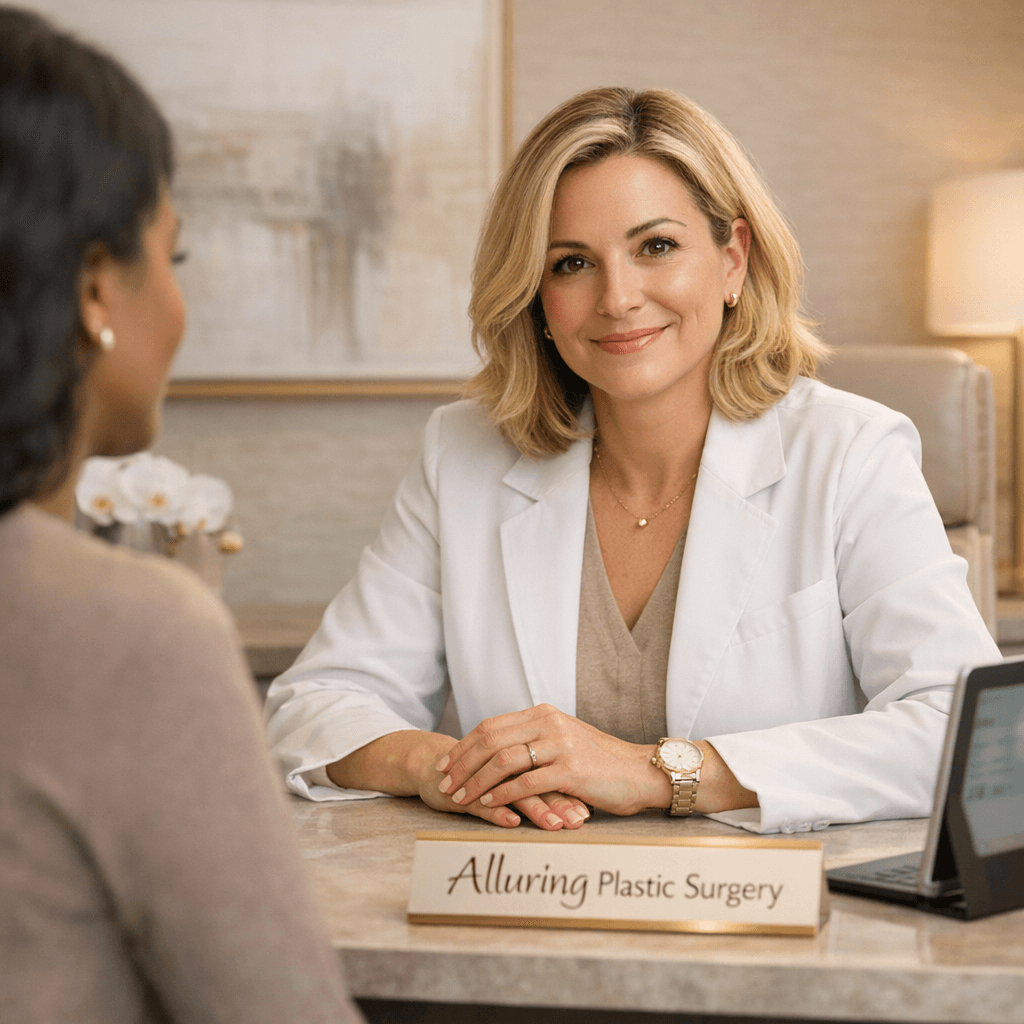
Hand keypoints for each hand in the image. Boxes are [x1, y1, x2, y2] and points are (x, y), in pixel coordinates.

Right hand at [326, 730, 588, 829]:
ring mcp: (483, 775)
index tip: (594, 808)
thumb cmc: (479, 774)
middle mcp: (505, 762)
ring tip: (556, 825)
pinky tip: (513, 821)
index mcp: (521, 754)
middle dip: (561, 801)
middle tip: (580, 820)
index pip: (552, 772)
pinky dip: (499, 810)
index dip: (571, 789)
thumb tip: (582, 807)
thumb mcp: (514, 778)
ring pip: (513, 789)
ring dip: (537, 808)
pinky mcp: (463, 789)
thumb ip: (542, 785)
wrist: (431, 764)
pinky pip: (483, 800)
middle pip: (539, 780)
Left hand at [435, 704, 667, 822]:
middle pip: (490, 739)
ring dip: (476, 780)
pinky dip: (502, 793)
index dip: (464, 745)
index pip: (491, 726)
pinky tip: (489, 803)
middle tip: (443, 782)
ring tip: (460, 797)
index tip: (445, 763)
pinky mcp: (571, 769)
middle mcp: (548, 723)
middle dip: (461, 763)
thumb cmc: (601, 763)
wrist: (641, 772)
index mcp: (543, 714)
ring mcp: (560, 744)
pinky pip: (526, 781)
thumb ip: (535, 741)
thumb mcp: (564, 741)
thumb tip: (498, 754)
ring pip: (503, 760)